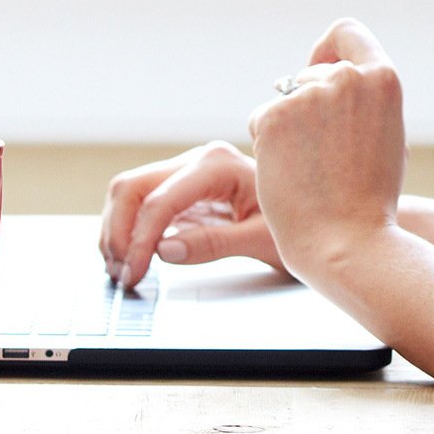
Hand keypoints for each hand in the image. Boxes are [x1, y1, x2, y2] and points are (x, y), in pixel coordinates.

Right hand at [99, 141, 284, 287]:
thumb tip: (165, 249)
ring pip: (129, 192)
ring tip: (122, 269)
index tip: (135, 272)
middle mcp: (197, 160)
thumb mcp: (263, 240)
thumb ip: (214, 243)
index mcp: (217, 164)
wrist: (317, 218)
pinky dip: (127, 230)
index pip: (160, 200)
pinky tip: (130, 257)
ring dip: (117, 230)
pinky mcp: (181, 190)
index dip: (140, 239)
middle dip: (119, 232)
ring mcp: (186, 173)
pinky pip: (141, 204)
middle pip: (132, 187)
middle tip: (123, 273)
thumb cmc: (299, 225)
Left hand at [250, 18, 406, 283]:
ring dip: (287, 128)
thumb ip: (364, 102)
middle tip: (318, 154)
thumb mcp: (388, 136)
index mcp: (382, 80)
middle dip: (306, 105)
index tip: (319, 65)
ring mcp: (308, 95)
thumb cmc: (370, 201)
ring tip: (309, 171)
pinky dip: (268, 145)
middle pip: (309, 73)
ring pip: (283, 100)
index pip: (347, 33)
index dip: (328, 47)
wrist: (349, 242)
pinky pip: (261, 120)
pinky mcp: (273, 116)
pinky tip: (288, 174)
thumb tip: (332, 78)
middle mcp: (345, 78)